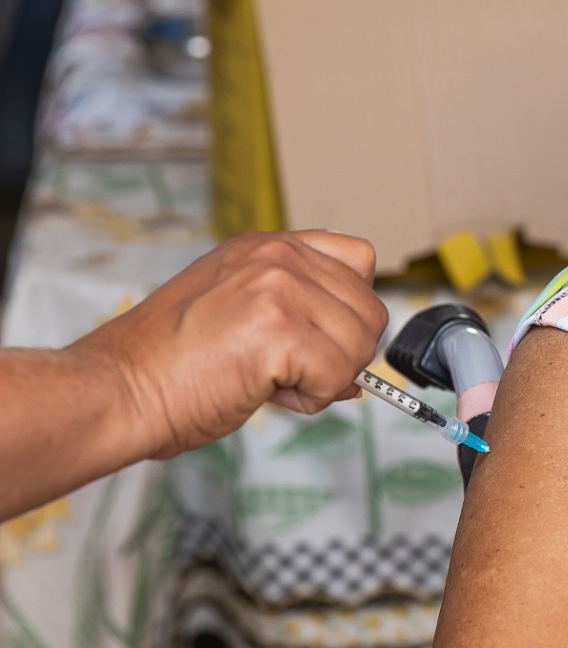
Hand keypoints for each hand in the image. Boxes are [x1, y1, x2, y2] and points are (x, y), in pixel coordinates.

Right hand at [77, 231, 389, 459]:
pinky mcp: (280, 328)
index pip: (358, 260)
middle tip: (286, 372)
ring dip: (326, 379)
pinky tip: (266, 392)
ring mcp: (279, 287)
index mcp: (267, 247)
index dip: (348, 310)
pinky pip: (339, 375)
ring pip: (360, 345)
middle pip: (369, 309)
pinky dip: (312, 399)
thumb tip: (354, 371)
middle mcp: (277, 256)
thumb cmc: (165, 367)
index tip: (320, 340)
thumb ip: (301, 323)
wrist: (117, 392)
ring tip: (269, 381)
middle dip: (341, 354)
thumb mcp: (242, 318)